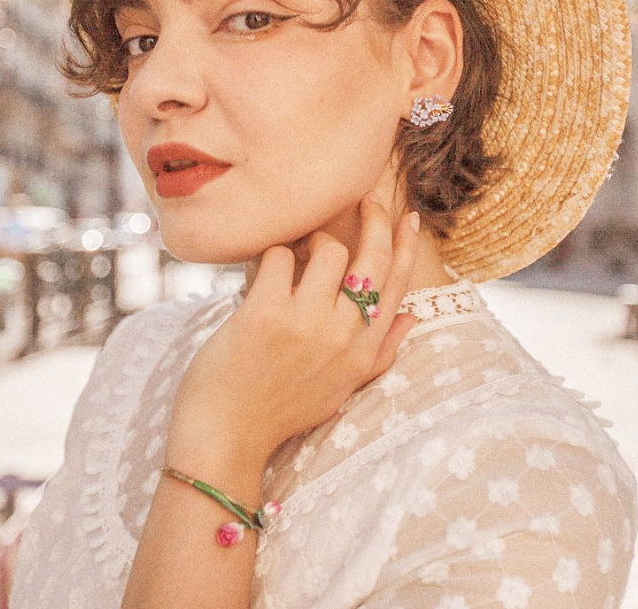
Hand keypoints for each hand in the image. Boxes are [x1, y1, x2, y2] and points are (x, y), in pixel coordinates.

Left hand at [166, 197, 419, 471]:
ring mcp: (306, 324)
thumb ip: (380, 352)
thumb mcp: (342, 387)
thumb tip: (411, 317)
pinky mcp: (266, 314)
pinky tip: (259, 276)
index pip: (398, 287)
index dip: (407, 247)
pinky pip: (279, 256)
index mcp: (363, 353)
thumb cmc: (280, 409)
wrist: (226, 436)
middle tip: (364, 200)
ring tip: (293, 256)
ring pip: (327, 248)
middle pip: (372, 259)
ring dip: (309, 241)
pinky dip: (270, 256)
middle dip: (374, 219)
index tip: (410, 218)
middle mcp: (343, 336)